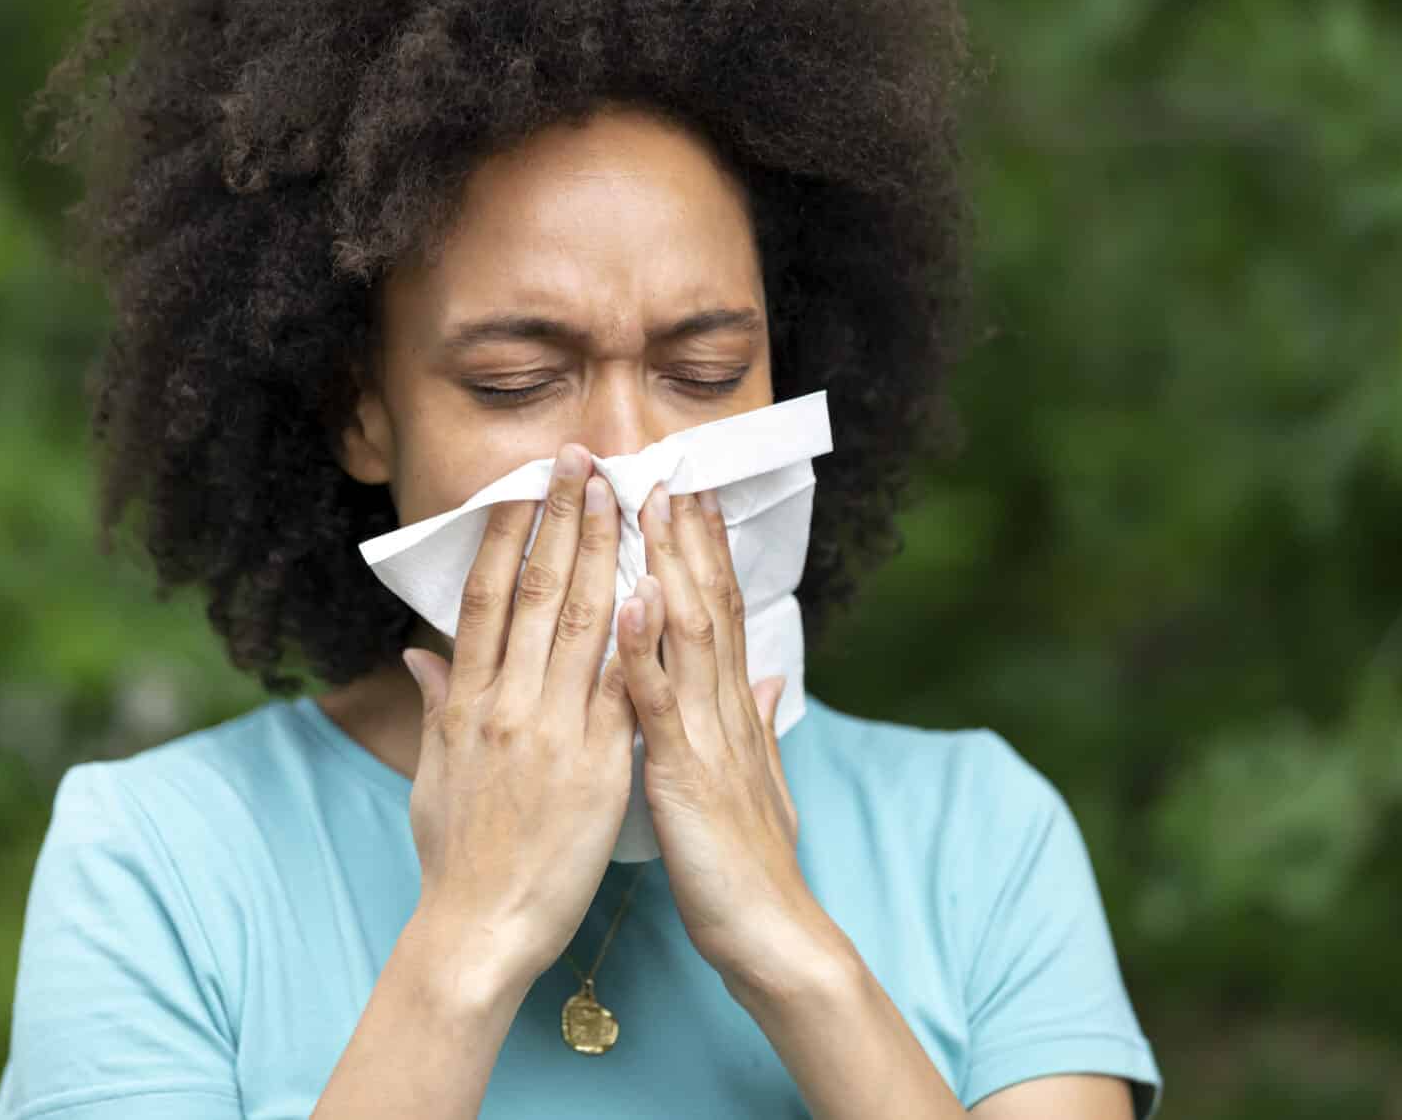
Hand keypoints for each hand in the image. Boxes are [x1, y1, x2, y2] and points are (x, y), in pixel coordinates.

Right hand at [397, 443, 641, 990]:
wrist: (478, 930)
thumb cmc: (455, 858)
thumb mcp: (431, 773)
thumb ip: (435, 705)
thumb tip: (418, 652)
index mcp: (466, 701)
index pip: (485, 597)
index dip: (506, 534)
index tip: (524, 485)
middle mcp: (505, 703)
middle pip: (535, 591)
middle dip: (561, 519)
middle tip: (583, 459)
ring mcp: (551, 730)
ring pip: (579, 621)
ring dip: (603, 551)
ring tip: (621, 496)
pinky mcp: (597, 764)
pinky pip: (622, 686)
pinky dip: (638, 634)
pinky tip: (655, 586)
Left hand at [612, 482, 811, 987]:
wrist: (771, 936)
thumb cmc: (751, 866)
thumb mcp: (756, 783)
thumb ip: (758, 723)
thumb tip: (769, 678)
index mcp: (731, 710)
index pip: (719, 612)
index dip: (704, 552)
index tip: (688, 493)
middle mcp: (725, 709)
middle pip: (708, 604)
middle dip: (688, 536)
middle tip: (669, 466)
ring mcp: (707, 735)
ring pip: (688, 634)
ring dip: (670, 566)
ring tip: (652, 505)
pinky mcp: (684, 772)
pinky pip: (659, 702)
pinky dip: (643, 650)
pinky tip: (630, 602)